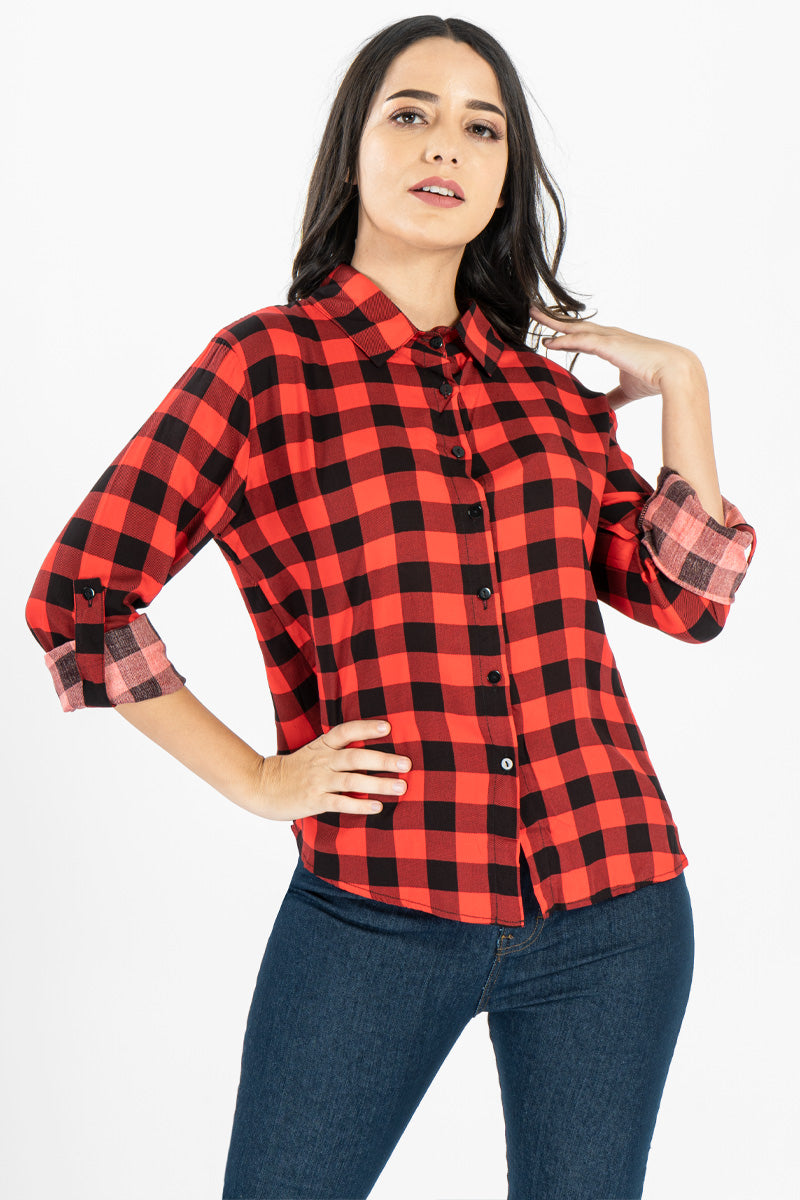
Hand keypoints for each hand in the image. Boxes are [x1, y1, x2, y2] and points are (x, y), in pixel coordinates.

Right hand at [250, 720, 410, 820]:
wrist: (260, 786)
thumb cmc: (293, 770)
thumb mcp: (313, 753)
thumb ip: (336, 751)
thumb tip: (371, 752)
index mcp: (322, 746)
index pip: (346, 731)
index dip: (366, 728)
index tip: (388, 728)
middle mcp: (322, 761)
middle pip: (356, 757)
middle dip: (383, 760)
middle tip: (407, 764)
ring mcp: (317, 781)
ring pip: (353, 780)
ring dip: (379, 784)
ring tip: (401, 787)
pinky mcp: (313, 800)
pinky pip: (340, 803)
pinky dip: (360, 805)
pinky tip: (377, 807)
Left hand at [529, 303, 700, 409]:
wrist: (676, 372)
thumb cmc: (655, 379)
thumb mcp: (627, 390)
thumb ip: (613, 398)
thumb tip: (603, 410)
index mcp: (614, 344)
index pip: (584, 336)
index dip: (566, 334)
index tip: (550, 334)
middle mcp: (610, 336)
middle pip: (576, 325)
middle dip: (554, 319)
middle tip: (534, 312)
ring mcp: (610, 338)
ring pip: (575, 327)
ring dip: (553, 322)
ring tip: (533, 316)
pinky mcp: (610, 345)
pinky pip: (581, 340)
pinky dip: (564, 340)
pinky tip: (548, 341)